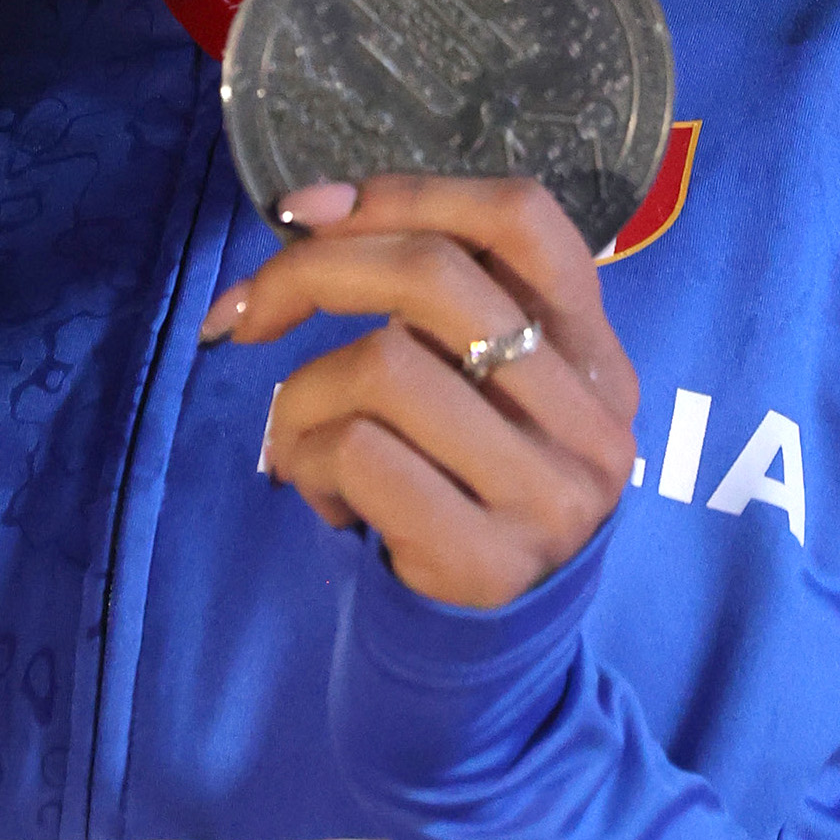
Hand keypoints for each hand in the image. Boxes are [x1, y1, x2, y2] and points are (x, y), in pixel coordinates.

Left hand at [199, 175, 640, 609]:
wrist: (495, 646)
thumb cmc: (463, 481)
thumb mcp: (482, 384)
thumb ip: (434, 306)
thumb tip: (310, 214)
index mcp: (594, 348)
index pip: (522, 219)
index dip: (407, 192)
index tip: (306, 209)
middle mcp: (591, 414)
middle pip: (435, 278)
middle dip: (312, 273)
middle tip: (245, 311)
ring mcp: (548, 492)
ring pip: (384, 365)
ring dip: (301, 393)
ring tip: (296, 433)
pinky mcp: (488, 561)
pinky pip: (358, 455)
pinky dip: (304, 456)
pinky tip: (313, 486)